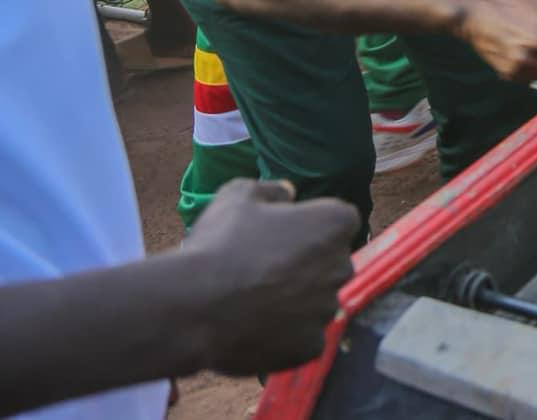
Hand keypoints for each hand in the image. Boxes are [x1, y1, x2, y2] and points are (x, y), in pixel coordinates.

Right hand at [179, 179, 358, 374]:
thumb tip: (288, 192)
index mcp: (335, 223)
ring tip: (250, 301)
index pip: (339, 221)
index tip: (281, 234)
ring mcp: (327, 309)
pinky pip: (302, 337)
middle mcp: (341, 266)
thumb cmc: (220, 245)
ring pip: (315, 302)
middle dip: (305, 264)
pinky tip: (253, 327)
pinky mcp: (310, 346)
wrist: (194, 306)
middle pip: (330, 263)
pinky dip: (284, 334)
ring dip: (294, 300)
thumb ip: (271, 190)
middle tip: (262, 268)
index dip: (310, 226)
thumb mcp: (238, 197)